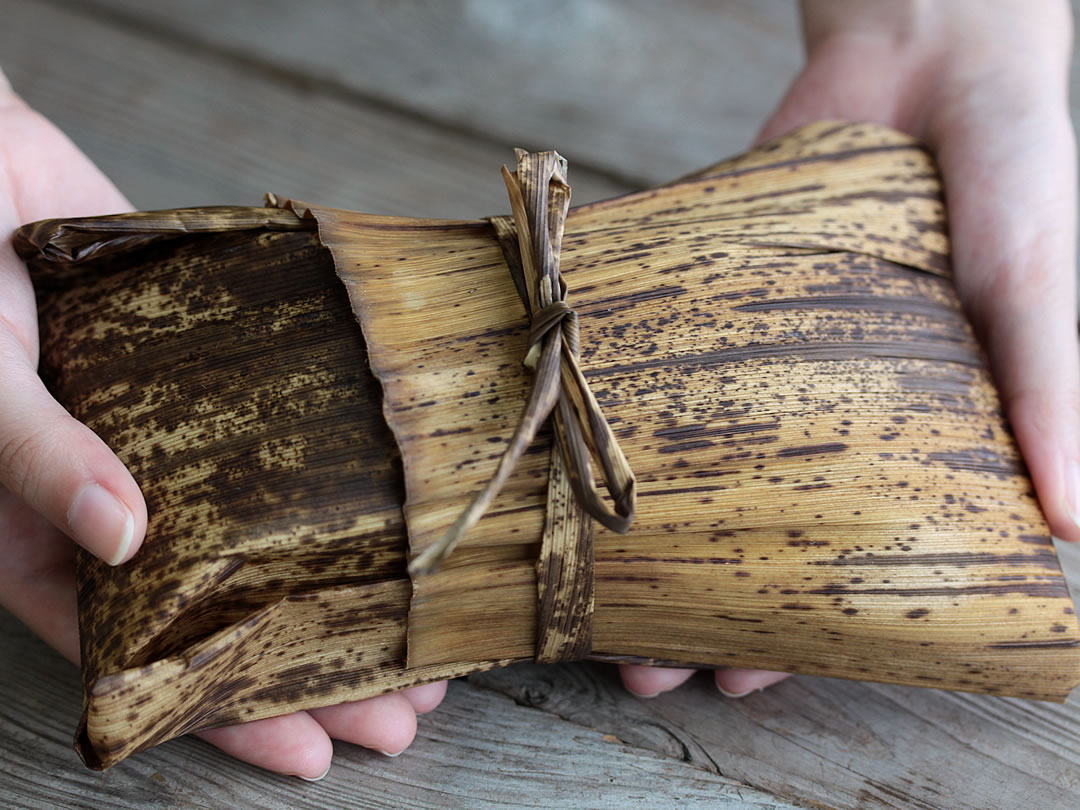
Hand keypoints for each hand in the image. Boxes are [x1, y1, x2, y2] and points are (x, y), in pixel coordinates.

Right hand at [0, 71, 444, 778]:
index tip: (315, 751)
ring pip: (268, 537)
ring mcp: (176, 443)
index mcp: (44, 535)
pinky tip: (400, 507)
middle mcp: (120, 502)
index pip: (141, 657)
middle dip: (312, 664)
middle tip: (408, 710)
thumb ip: (34, 455)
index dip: (221, 713)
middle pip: (226, 612)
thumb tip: (121, 539)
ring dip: (339, 582)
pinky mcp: (216, 379)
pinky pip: (285, 439)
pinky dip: (336, 474)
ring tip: (424, 630)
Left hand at [621, 0, 1078, 698]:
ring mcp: (770, 360)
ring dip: (651, 533)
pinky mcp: (719, 300)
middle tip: (648, 662)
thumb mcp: (1037, 280)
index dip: (807, 625)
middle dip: (705, 598)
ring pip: (700, 467)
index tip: (749, 676)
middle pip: (759, 530)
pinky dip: (630, 418)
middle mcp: (837, 411)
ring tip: (598, 593)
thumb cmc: (1014, 169)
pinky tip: (580, 465)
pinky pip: (666, 372)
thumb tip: (1073, 523)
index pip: (855, 558)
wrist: (930, 48)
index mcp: (922, 434)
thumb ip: (1050, 384)